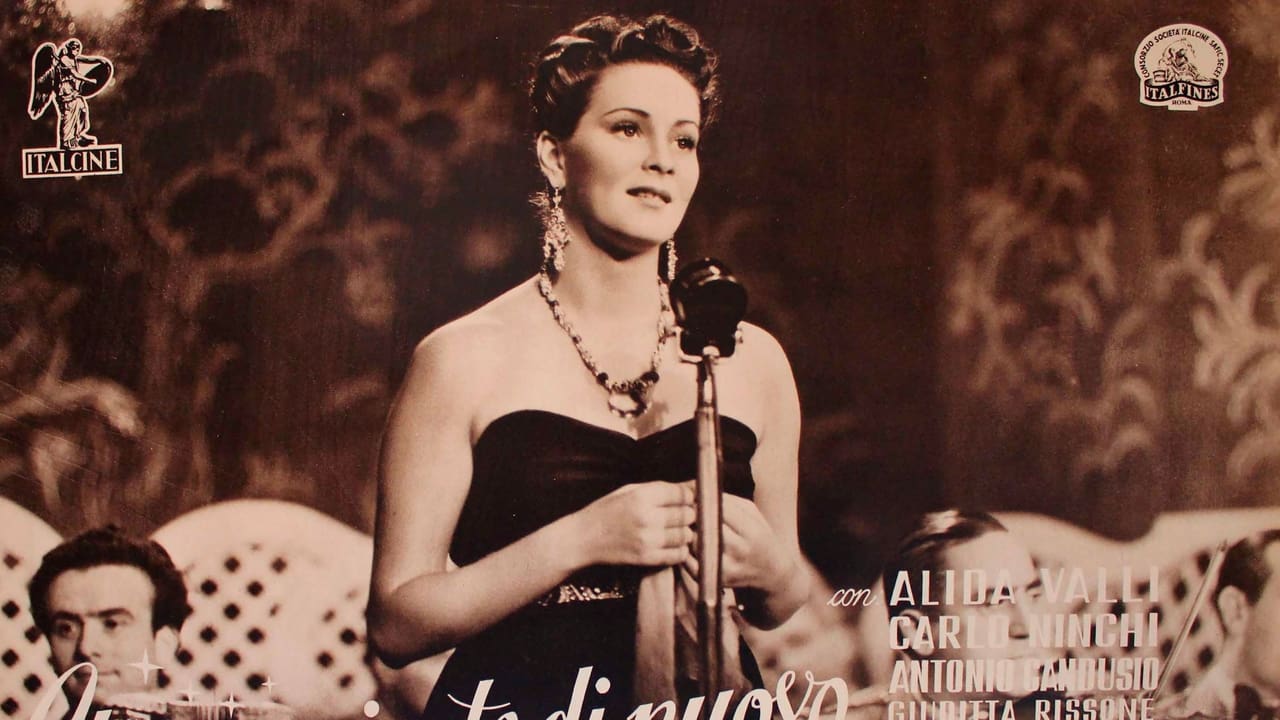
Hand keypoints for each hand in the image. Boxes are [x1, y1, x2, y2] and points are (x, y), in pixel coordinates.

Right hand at [573, 481, 695, 566]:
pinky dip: (679, 550)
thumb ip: (662, 489)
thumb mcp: (630, 491)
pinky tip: (670, 544)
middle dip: (687, 514)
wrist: (584, 538)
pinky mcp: (647, 558)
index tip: (684, 499)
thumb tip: (693, 486)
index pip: (683, 494)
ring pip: (686, 535)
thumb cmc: (607, 511)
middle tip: (679, 515)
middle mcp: (647, 517)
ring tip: (673, 530)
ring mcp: (648, 539)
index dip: (688, 496)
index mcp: (642, 496)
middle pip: (687, 514)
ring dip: (684, 532)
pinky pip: (678, 554)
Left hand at [685, 494, 792, 592]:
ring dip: (688, 534)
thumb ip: (728, 501)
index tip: (695, 497)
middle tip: (686, 512)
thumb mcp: (752, 513)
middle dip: (693, 517)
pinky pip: (691, 563)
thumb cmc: (758, 535)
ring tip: (688, 527)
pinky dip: (687, 552)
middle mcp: (741, 551)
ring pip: (695, 545)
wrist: (771, 572)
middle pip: (705, 528)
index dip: (704, 501)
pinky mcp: (717, 581)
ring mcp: (729, 568)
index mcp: (752, 531)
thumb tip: (699, 490)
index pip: (720, 510)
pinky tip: (690, 545)